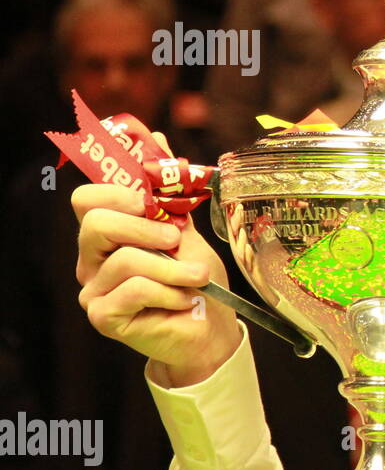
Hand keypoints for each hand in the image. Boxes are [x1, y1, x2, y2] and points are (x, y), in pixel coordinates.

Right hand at [73, 138, 239, 385]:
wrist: (211, 328)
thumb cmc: (197, 279)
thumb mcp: (187, 230)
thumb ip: (169, 193)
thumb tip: (158, 141)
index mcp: (107, 235)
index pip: (87, 200)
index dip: (118, 191)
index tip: (152, 200)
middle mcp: (91, 261)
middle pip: (96, 223)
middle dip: (144, 226)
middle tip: (176, 238)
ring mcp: (93, 290)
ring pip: (125, 259)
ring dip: (172, 266)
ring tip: (197, 277)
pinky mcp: (104, 316)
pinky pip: (135, 289)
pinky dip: (169, 291)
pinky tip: (183, 300)